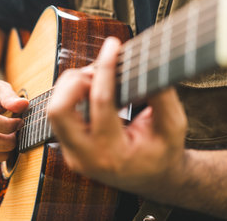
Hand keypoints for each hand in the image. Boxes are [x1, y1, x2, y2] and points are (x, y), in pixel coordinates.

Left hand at [48, 37, 187, 195]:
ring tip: (96, 79)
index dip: (105, 68)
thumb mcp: (173, 126)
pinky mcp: (67, 149)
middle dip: (75, 81)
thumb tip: (146, 63)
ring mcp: (72, 155)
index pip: (101, 102)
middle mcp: (86, 158)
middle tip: (98, 72)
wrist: (154, 179)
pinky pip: (59, 117)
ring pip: (53, 111)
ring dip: (70, 87)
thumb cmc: (163, 152)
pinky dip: (70, 96)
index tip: (112, 46)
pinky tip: (90, 90)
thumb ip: (162, 96)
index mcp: (114, 154)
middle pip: (59, 110)